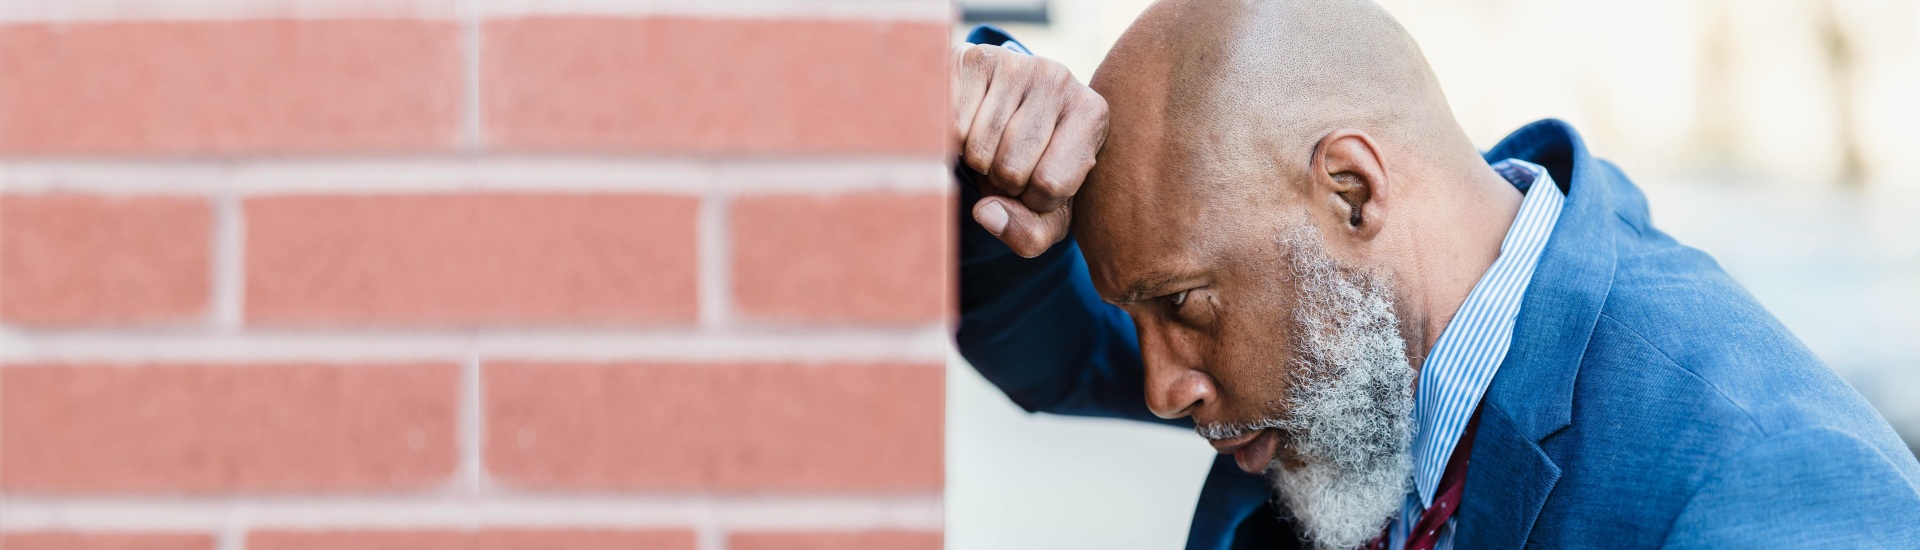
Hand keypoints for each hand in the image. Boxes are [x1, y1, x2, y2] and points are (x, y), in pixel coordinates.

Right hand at [950, 43, 1108, 257]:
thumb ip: (1030, 235)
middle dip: (1002, 184)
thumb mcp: (1049, 214)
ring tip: (991, 147)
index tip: (1038, 185)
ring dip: (976, 163)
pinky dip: (951, 143)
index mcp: (1092, 114)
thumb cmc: (1037, 167)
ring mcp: (1017, 64)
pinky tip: (969, 129)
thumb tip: (986, 213)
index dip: (1034, 202)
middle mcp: (1061, 79)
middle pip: (1011, 168)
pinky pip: (951, 127)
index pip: (1050, 184)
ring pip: (977, 150)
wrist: (1010, 110)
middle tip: (1008, 165)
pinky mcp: (973, 59)